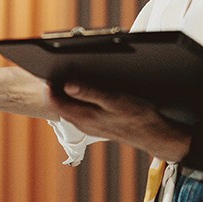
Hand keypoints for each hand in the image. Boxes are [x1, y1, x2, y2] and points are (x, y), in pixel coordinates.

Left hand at [48, 81, 193, 162]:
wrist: (153, 134)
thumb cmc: (137, 116)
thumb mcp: (114, 100)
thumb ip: (89, 93)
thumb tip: (66, 84)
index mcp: (84, 117)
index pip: (53, 101)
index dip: (48, 84)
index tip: (48, 67)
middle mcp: (82, 122)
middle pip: (58, 104)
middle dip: (54, 86)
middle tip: (56, 67)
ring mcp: (88, 124)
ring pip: (67, 107)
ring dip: (64, 92)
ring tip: (67, 73)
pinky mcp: (96, 123)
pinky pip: (77, 110)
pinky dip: (75, 98)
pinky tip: (82, 88)